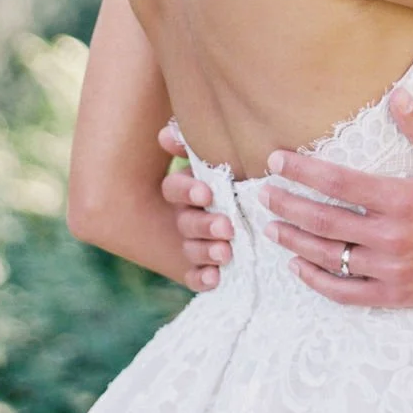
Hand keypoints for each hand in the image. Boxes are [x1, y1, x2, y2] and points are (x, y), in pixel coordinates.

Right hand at [157, 122, 233, 290]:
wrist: (248, 209)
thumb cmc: (231, 174)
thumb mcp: (217, 158)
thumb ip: (192, 145)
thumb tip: (165, 134)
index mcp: (187, 188)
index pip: (174, 188)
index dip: (187, 191)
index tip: (206, 193)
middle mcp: (186, 216)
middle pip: (185, 222)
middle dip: (204, 225)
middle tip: (226, 227)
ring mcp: (193, 243)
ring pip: (191, 249)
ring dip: (206, 251)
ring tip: (225, 252)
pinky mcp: (202, 267)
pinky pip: (196, 276)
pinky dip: (203, 278)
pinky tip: (215, 278)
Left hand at [259, 88, 412, 307]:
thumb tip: (397, 96)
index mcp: (401, 199)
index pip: (339, 184)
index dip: (303, 172)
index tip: (277, 161)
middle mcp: (390, 236)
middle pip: (324, 221)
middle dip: (288, 205)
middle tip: (263, 194)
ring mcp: (390, 268)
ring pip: (330, 257)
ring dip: (295, 241)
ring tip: (271, 227)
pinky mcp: (395, 293)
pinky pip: (347, 292)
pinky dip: (317, 281)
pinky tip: (298, 267)